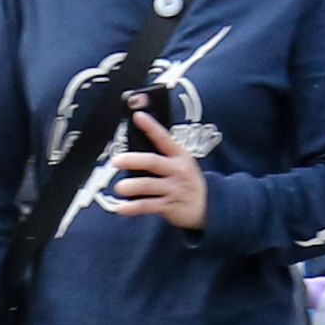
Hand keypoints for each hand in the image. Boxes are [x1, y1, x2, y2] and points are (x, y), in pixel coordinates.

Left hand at [105, 110, 209, 234]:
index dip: (150, 126)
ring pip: (149, 186)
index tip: (137, 116)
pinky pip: (148, 206)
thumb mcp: (181, 163)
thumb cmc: (186, 181)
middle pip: (153, 162)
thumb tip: (133, 148)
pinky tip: (121, 208)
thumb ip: (161, 156)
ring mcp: (174, 188)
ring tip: (119, 187)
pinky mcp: (169, 206)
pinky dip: (133, 207)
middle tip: (117, 160)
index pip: (163, 137)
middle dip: (134, 160)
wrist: (207, 206)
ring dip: (133, 186)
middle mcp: (177, 170)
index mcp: (179, 155)